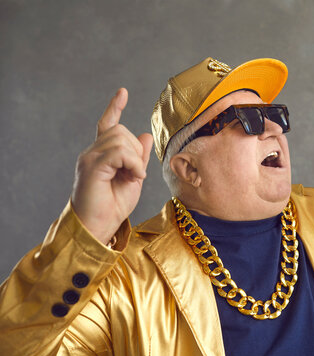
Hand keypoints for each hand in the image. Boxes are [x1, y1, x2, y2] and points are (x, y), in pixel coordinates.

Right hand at [71, 89, 152, 244]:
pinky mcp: (91, 166)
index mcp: (102, 154)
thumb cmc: (113, 207)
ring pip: (121, 138)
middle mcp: (93, 152)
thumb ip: (139, 158)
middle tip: (136, 174)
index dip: (115, 107)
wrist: (98, 227)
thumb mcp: (134, 178)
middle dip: (137, 150)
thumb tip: (145, 135)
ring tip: (133, 177)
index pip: (107, 124)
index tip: (123, 92)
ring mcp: (90, 157)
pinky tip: (133, 176)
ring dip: (135, 159)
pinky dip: (133, 163)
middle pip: (121, 131)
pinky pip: (119, 151)